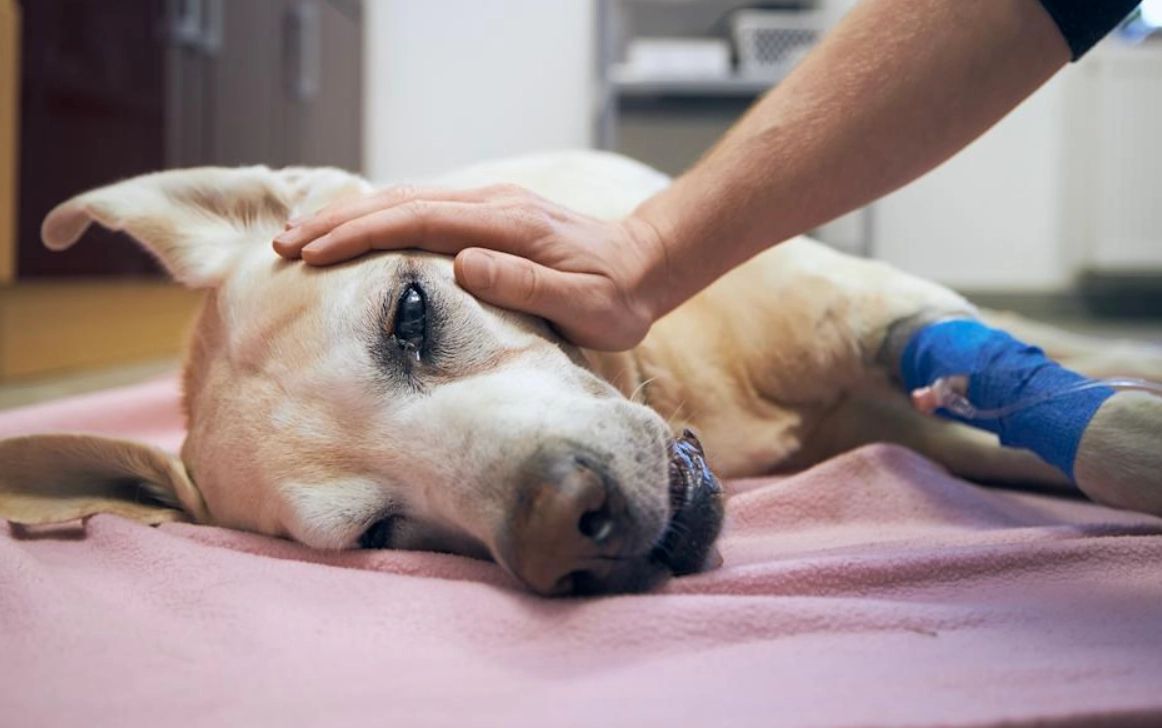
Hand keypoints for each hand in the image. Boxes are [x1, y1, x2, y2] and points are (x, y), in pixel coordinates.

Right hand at [272, 184, 669, 350]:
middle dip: (337, 221)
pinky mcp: (489, 213)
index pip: (419, 222)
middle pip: (401, 201)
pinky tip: (353, 228)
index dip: (362, 235)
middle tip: (281, 243)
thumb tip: (462, 263)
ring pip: (407, 199)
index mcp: (509, 225)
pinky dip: (379, 215)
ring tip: (300, 236)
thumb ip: (527, 283)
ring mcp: (490, 204)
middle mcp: (493, 204)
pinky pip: (422, 206)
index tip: (313, 253)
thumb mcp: (585, 306)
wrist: (646, 264)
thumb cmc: (617, 297)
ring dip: (351, 216)